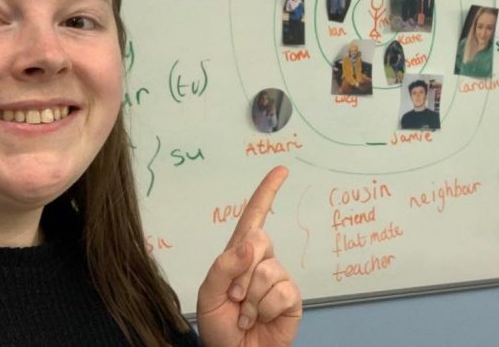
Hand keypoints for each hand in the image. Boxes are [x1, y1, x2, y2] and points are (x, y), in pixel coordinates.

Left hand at [197, 166, 301, 345]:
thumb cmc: (218, 327)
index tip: (282, 170)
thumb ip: (223, 267)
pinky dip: (265, 309)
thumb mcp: (208, 296)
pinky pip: (282, 292)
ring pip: (269, 271)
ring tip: (246, 314)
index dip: (267, 192)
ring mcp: (278, 278)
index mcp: (239, 255)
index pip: (254, 217)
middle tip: (234, 298)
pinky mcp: (291, 297)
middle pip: (260, 241)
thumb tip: (249, 244)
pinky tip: (261, 319)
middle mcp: (262, 261)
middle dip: (242, 272)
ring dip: (252, 299)